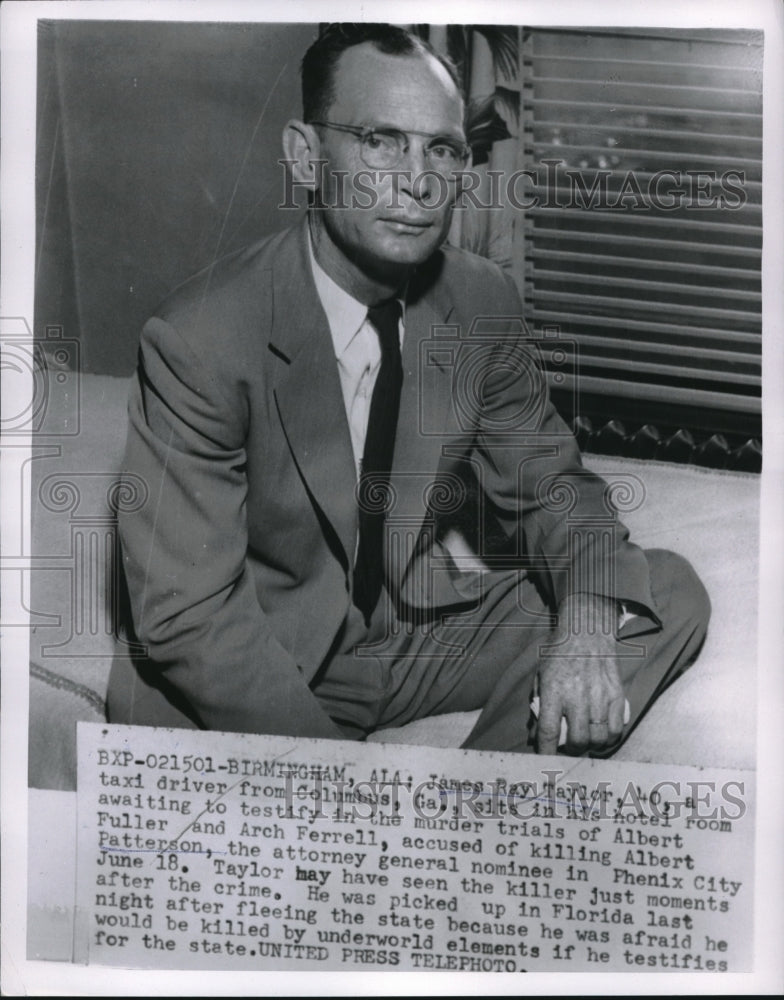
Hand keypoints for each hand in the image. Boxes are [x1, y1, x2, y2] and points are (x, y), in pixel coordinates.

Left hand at [536, 593, 624, 754]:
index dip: (547, 753)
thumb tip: (537, 733)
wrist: (587, 630)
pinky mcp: (617, 694)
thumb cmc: (559, 653)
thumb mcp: (540, 674)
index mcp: (554, 690)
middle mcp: (577, 695)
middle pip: (577, 740)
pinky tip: (602, 735)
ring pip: (598, 738)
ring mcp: (600, 695)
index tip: (546, 764)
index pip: (549, 731)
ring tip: (587, 742)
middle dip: (572, 751)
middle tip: (570, 748)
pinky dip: (609, 738)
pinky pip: (616, 729)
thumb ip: (538, 702)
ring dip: (591, 746)